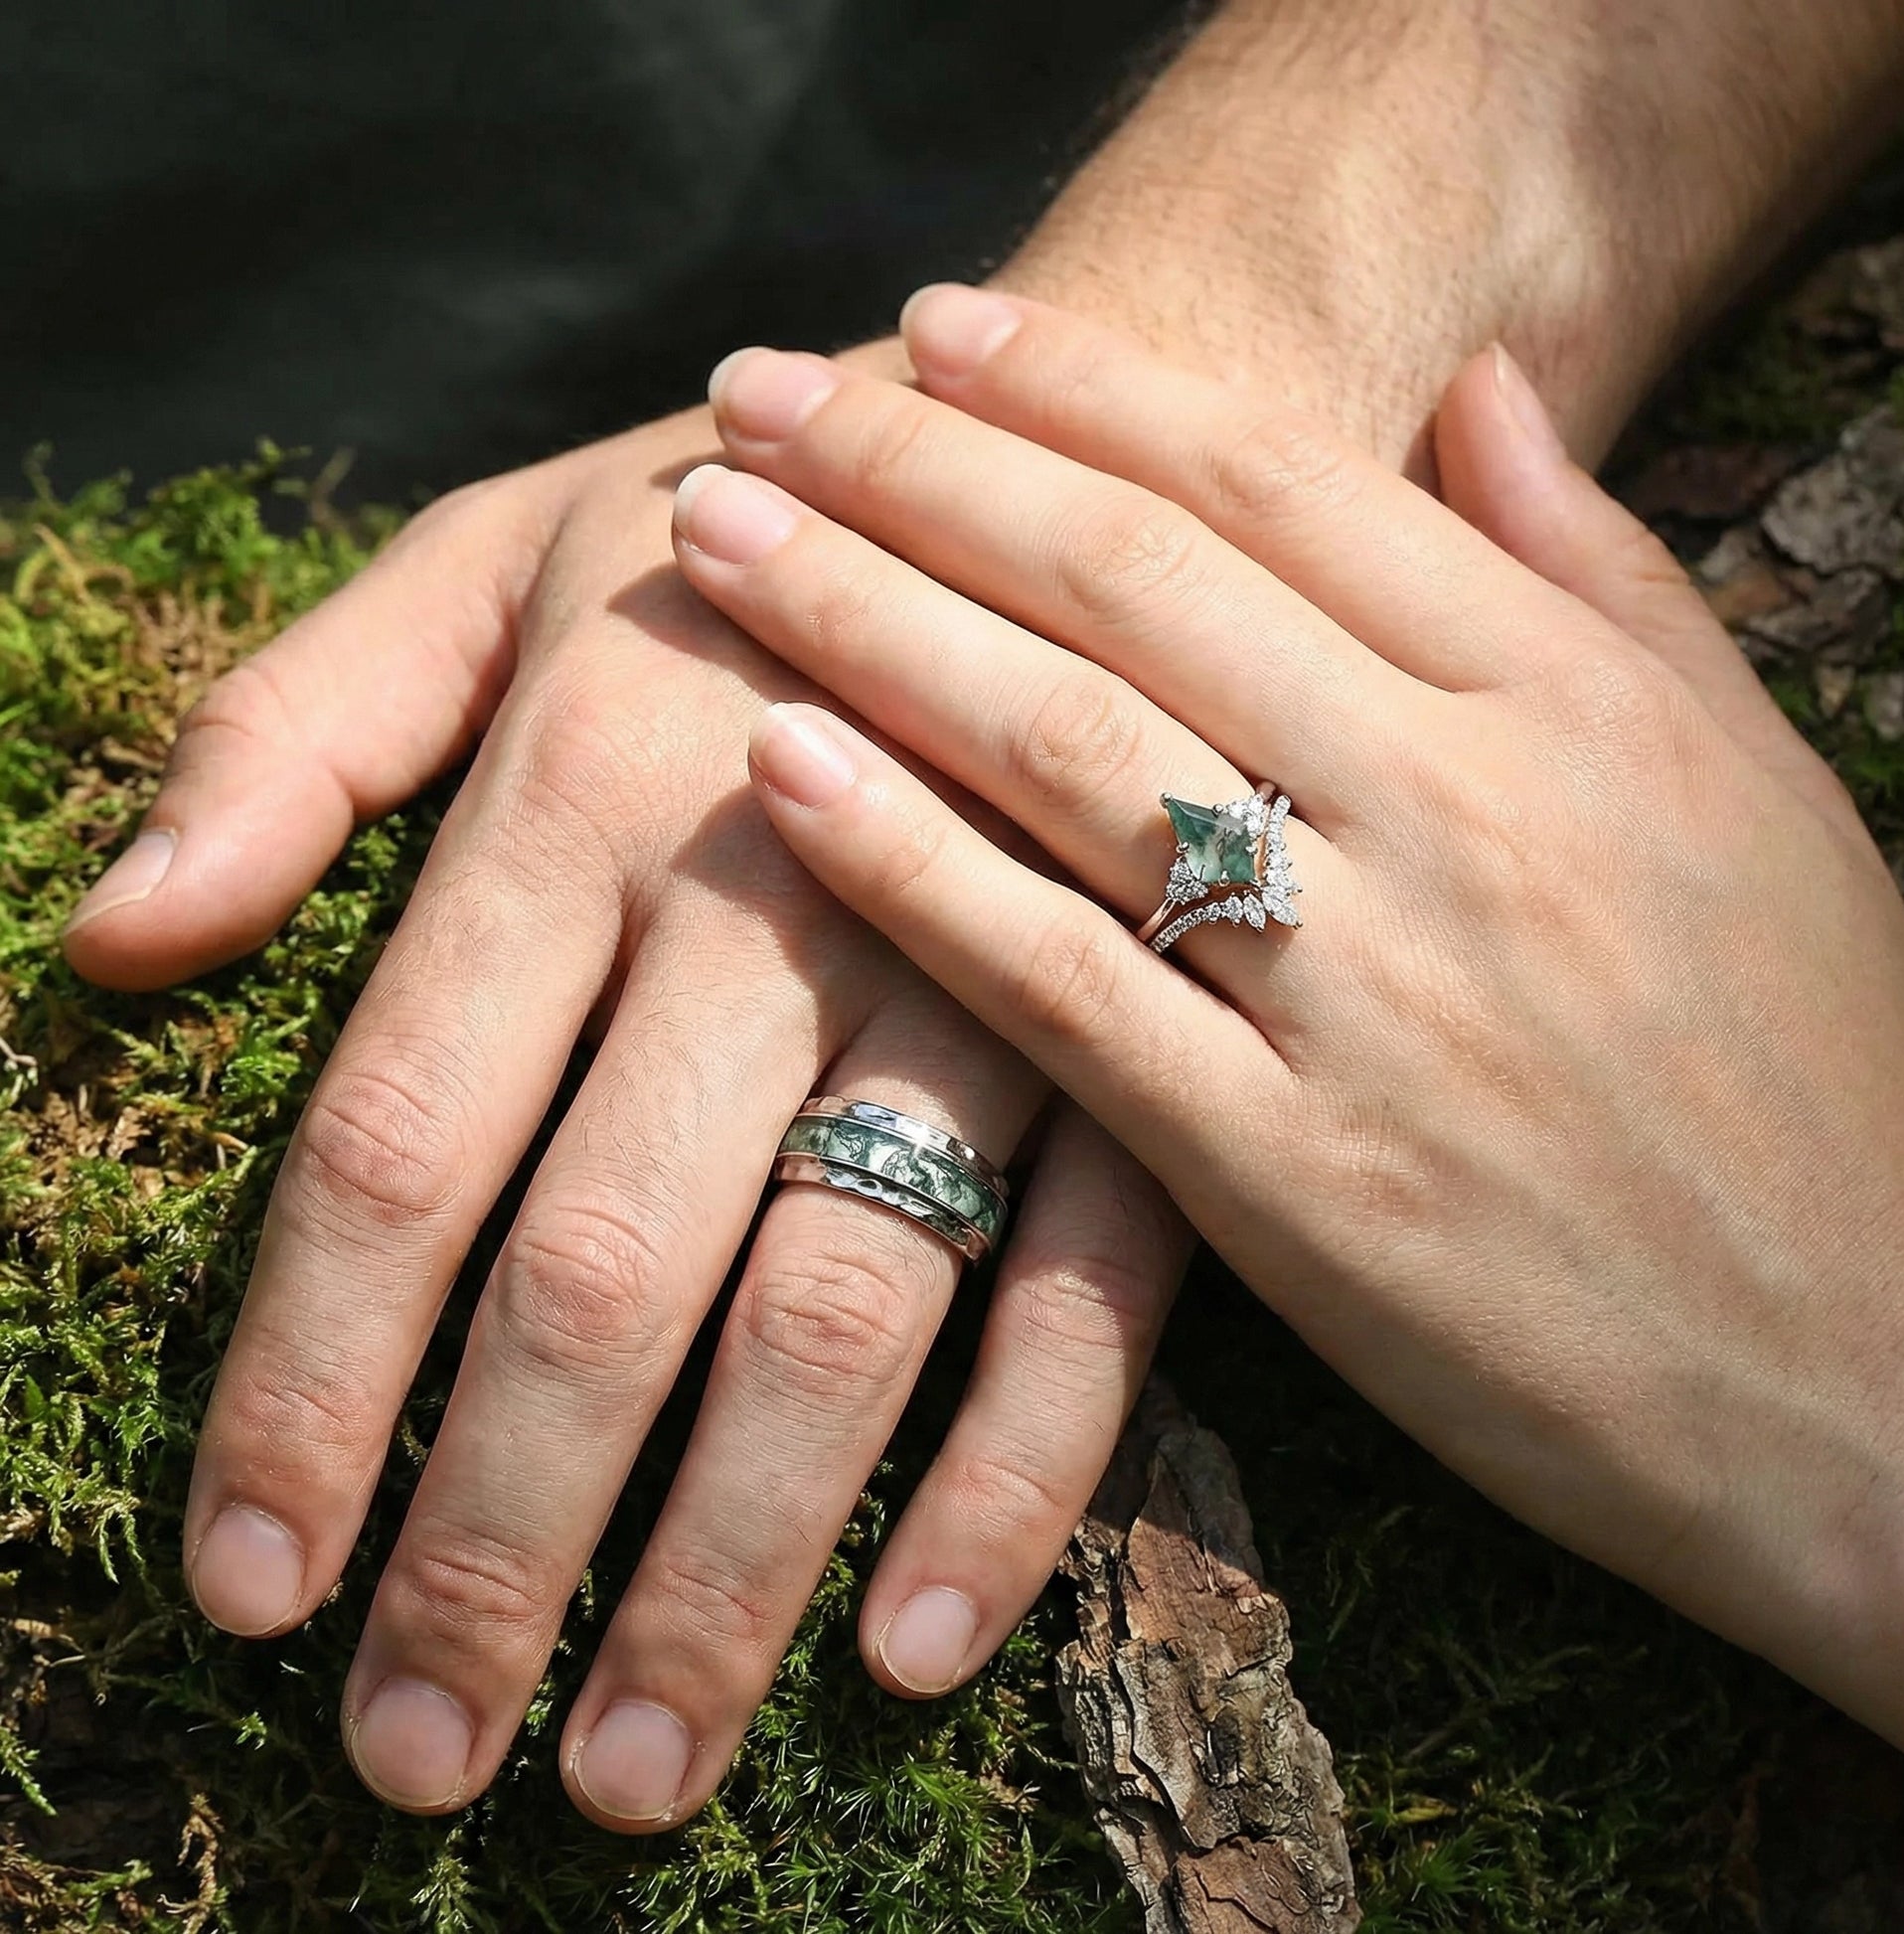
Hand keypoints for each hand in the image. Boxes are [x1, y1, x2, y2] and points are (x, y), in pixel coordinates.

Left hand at [61, 396, 1191, 1825]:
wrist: (1092, 443)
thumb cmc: (753, 518)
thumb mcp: (490, 553)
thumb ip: (292, 729)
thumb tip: (109, 941)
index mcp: (583, 773)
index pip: (394, 1134)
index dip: (304, 1382)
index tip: (245, 1587)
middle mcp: (779, 895)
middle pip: (602, 1266)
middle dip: (497, 1536)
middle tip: (413, 1757)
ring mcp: (987, 974)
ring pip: (843, 1306)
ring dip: (733, 1561)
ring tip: (632, 1774)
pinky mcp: (1143, 1039)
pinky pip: (1088, 1286)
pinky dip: (1013, 1470)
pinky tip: (920, 1642)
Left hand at [672, 289, 1903, 1763]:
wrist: (1882, 1384)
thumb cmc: (1817, 1077)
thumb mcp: (1751, 787)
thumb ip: (1602, 574)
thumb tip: (1473, 380)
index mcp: (1574, 703)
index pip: (1275, 483)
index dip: (1079, 387)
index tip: (933, 326)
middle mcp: (1463, 814)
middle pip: (1131, 586)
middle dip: (915, 468)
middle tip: (755, 395)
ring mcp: (1372, 999)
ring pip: (1070, 755)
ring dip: (864, 625)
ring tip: (713, 540)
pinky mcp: (1295, 1183)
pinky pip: (1065, 990)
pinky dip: (909, 872)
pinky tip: (778, 774)